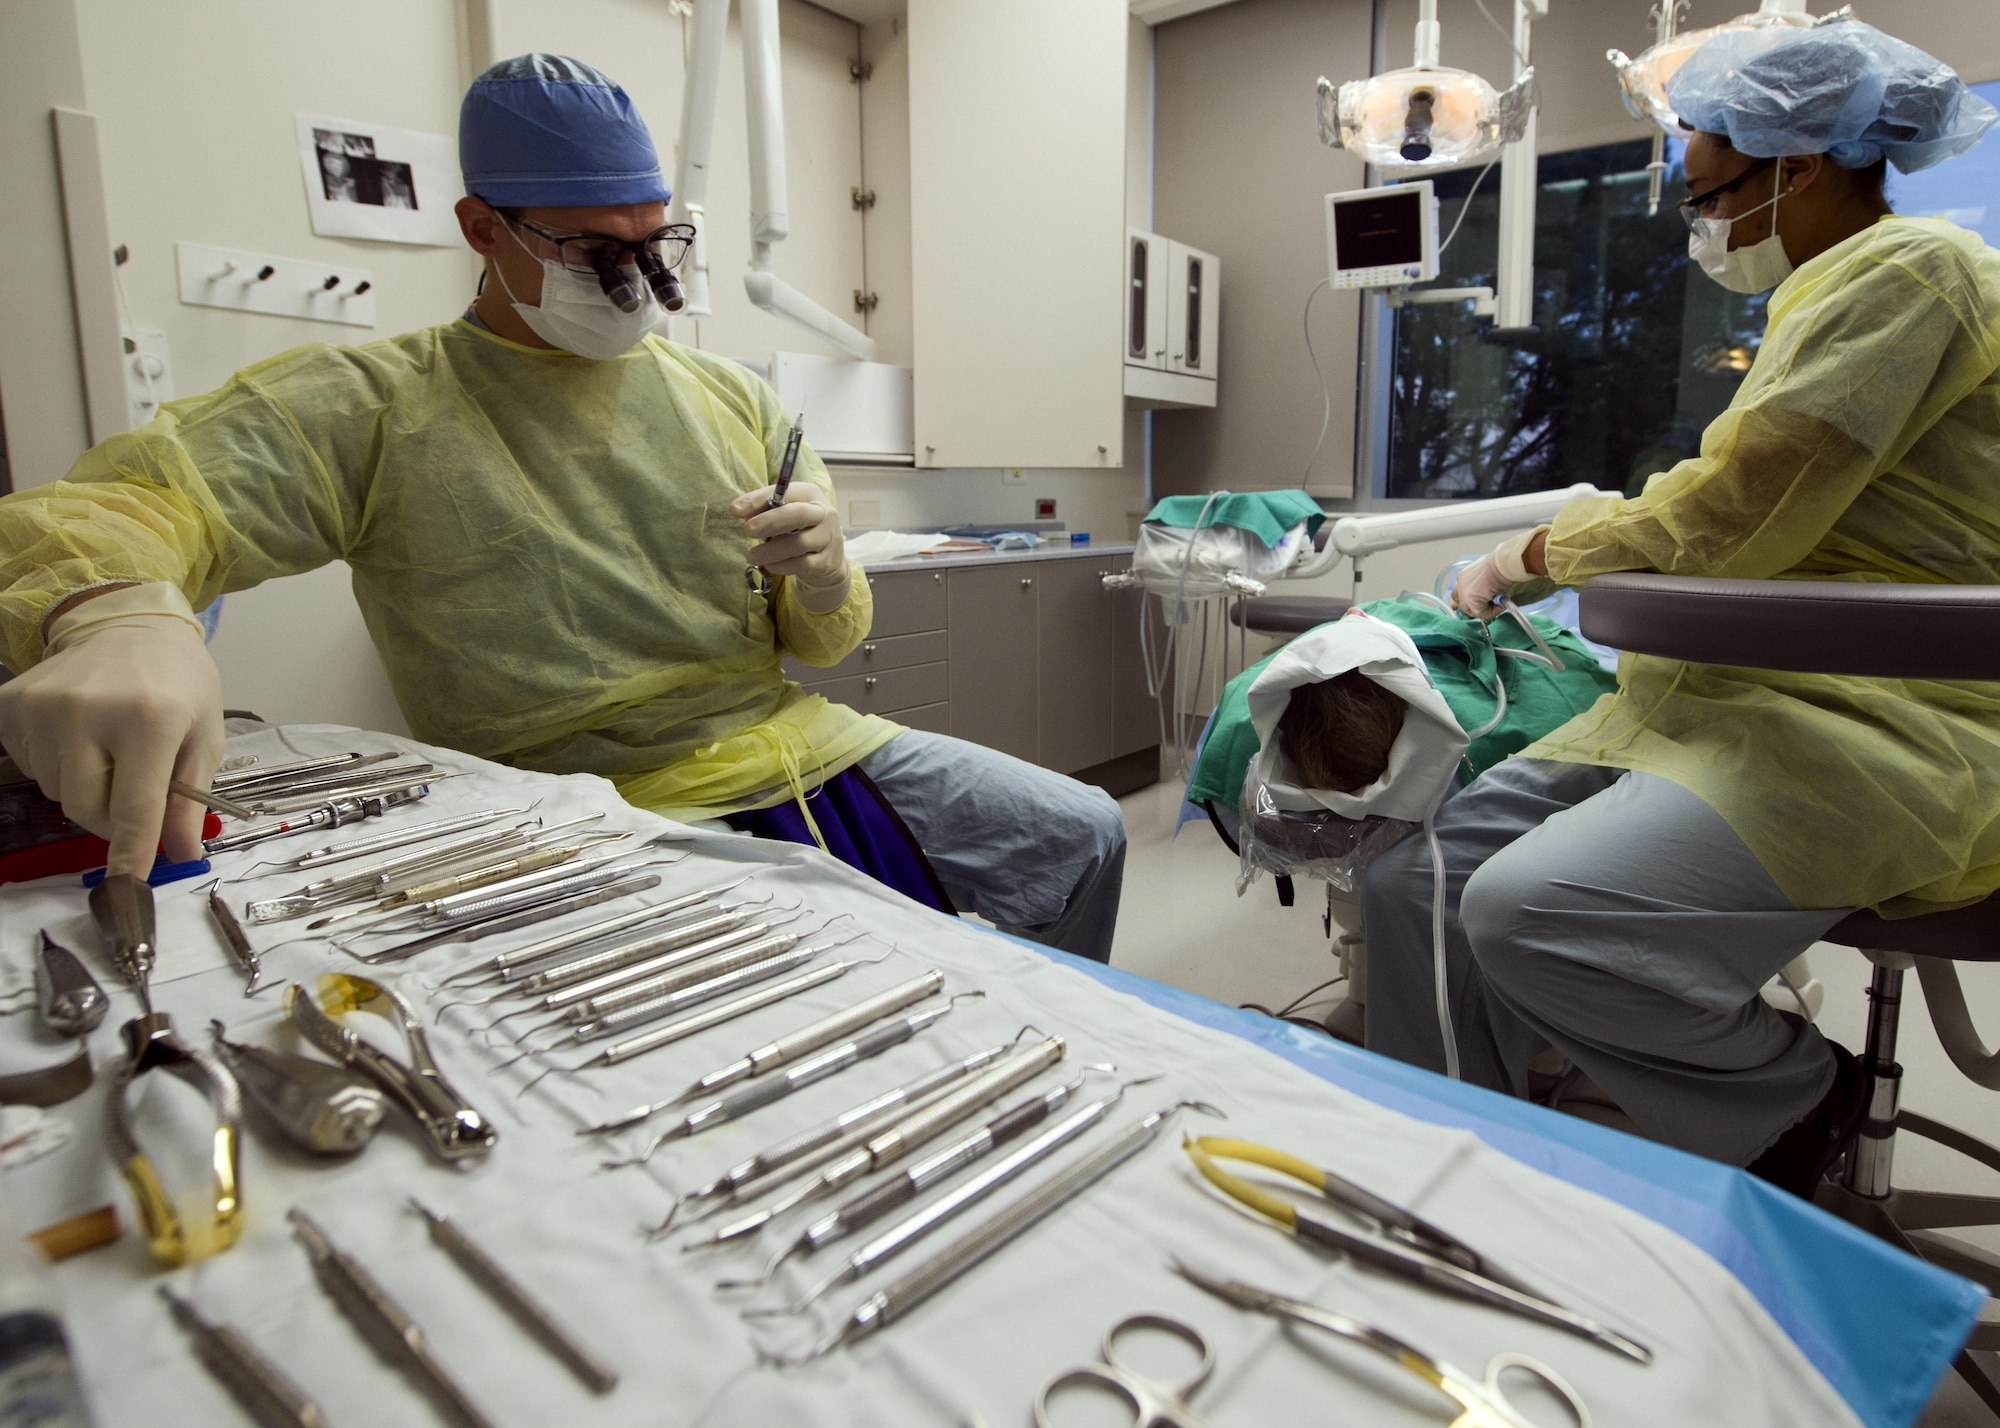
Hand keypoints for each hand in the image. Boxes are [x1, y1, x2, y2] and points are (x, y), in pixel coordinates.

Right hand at [0, 589, 223, 875]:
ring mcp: (42, 707)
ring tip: (109, 746)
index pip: (134, 807)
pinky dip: (58, 764)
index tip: (127, 887)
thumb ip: (189, 799)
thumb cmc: (177, 684)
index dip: (130, 852)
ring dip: (85, 785)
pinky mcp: (11, 705)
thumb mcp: (204, 737)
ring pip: (57, 791)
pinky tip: (80, 734)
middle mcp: (88, 711)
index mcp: (148, 719)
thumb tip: (178, 854)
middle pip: (85, 808)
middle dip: (111, 814)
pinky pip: (31, 766)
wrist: (127, 625)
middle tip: (133, 785)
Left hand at [730, 483, 850, 610]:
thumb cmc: (799, 529)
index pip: (785, 491)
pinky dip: (783, 565)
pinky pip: (804, 564)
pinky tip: (770, 566)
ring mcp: (828, 537)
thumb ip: (762, 508)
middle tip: (747, 531)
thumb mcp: (783, 513)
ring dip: (771, 551)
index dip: (758, 499)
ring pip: (799, 543)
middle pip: (799, 514)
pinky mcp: (828, 561)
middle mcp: (824, 512)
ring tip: (751, 556)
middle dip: (770, 522)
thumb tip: (737, 510)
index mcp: (810, 494)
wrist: (829, 557)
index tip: (735, 510)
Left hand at [1451, 527, 1548, 619]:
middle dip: (1475, 610)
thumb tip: (1487, 598)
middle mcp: (1460, 584)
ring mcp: (1464, 592)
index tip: (1472, 608)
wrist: (1504, 564)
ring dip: (1486, 610)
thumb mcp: (1488, 575)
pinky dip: (1494, 611)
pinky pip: (1482, 613)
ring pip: (1472, 612)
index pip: (1457, 595)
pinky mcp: (1471, 600)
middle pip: (1462, 606)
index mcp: (1463, 577)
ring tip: (1499, 601)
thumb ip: (1482, 587)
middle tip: (1490, 607)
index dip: (1464, 604)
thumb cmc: (1501, 567)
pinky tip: (1501, 601)